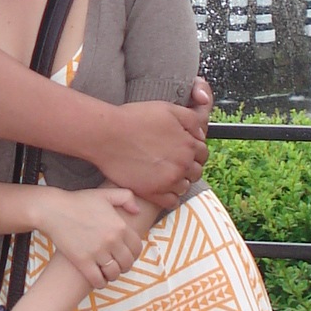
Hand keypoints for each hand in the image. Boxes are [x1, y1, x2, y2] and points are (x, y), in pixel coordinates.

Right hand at [36, 186, 143, 286]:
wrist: (54, 210)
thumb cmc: (78, 201)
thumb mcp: (105, 194)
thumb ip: (126, 197)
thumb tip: (138, 211)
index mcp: (120, 226)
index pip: (137, 248)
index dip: (134, 254)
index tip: (128, 255)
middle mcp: (112, 240)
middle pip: (127, 262)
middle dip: (125, 266)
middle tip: (118, 265)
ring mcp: (97, 252)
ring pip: (114, 273)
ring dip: (113, 275)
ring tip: (108, 273)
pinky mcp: (82, 262)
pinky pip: (97, 280)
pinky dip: (100, 283)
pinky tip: (98, 280)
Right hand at [94, 98, 208, 208]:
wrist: (108, 134)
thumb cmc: (134, 119)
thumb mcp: (168, 109)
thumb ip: (191, 120)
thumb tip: (201, 135)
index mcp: (187, 144)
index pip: (202, 152)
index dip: (194, 150)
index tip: (185, 150)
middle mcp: (181, 164)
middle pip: (196, 171)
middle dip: (188, 167)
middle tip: (175, 162)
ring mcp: (168, 180)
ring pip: (184, 187)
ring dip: (179, 181)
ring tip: (167, 174)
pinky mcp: (152, 192)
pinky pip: (171, 202)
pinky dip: (170, 197)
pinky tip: (162, 189)